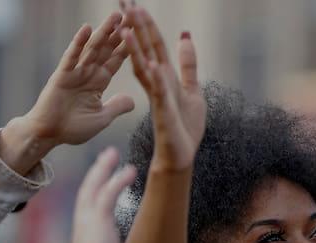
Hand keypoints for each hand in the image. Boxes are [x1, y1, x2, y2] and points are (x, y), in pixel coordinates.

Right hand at [22, 12, 133, 146]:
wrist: (49, 135)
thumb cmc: (73, 128)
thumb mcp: (102, 118)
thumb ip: (116, 107)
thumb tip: (133, 100)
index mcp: (99, 82)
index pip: (116, 60)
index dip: (128, 46)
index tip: (140, 33)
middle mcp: (88, 73)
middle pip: (107, 48)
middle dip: (119, 32)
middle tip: (131, 14)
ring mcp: (75, 72)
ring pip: (92, 48)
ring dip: (104, 31)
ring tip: (116, 15)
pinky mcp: (62, 75)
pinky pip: (71, 57)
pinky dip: (78, 43)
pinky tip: (87, 28)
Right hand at [70, 148, 135, 242]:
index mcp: (82, 233)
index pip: (85, 204)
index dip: (93, 188)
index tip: (100, 176)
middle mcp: (82, 222)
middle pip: (87, 187)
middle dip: (97, 170)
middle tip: (107, 154)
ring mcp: (88, 219)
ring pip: (96, 185)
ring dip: (105, 168)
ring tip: (115, 153)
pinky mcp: (99, 220)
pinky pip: (109, 193)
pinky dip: (118, 180)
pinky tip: (130, 170)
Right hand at [121, 4, 204, 172]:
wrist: (180, 156)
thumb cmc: (183, 126)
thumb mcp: (192, 89)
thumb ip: (188, 64)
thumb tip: (185, 36)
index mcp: (164, 76)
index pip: (153, 45)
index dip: (145, 25)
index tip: (133, 4)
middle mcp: (157, 84)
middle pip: (145, 51)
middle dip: (135, 29)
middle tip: (124, 5)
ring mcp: (159, 98)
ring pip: (145, 69)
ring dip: (137, 49)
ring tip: (127, 28)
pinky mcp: (164, 113)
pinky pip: (159, 93)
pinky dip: (157, 79)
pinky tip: (153, 65)